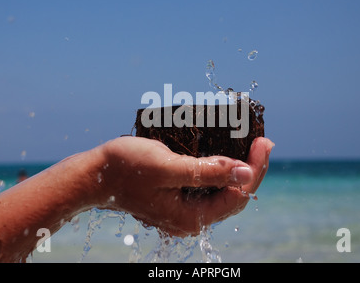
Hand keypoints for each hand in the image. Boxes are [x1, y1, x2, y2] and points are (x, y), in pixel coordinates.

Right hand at [98, 136, 273, 236]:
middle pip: (234, 194)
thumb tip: (244, 172)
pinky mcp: (178, 197)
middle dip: (251, 168)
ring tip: (252, 146)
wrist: (95, 176)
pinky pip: (209, 186)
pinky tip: (227, 154)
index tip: (264, 143)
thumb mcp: (168, 167)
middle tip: (263, 142)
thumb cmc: (126, 169)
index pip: (237, 195)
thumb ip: (207, 172)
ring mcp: (184, 208)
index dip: (255, 169)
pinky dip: (221, 169)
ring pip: (223, 190)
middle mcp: (191, 217)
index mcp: (191, 216)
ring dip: (239, 168)